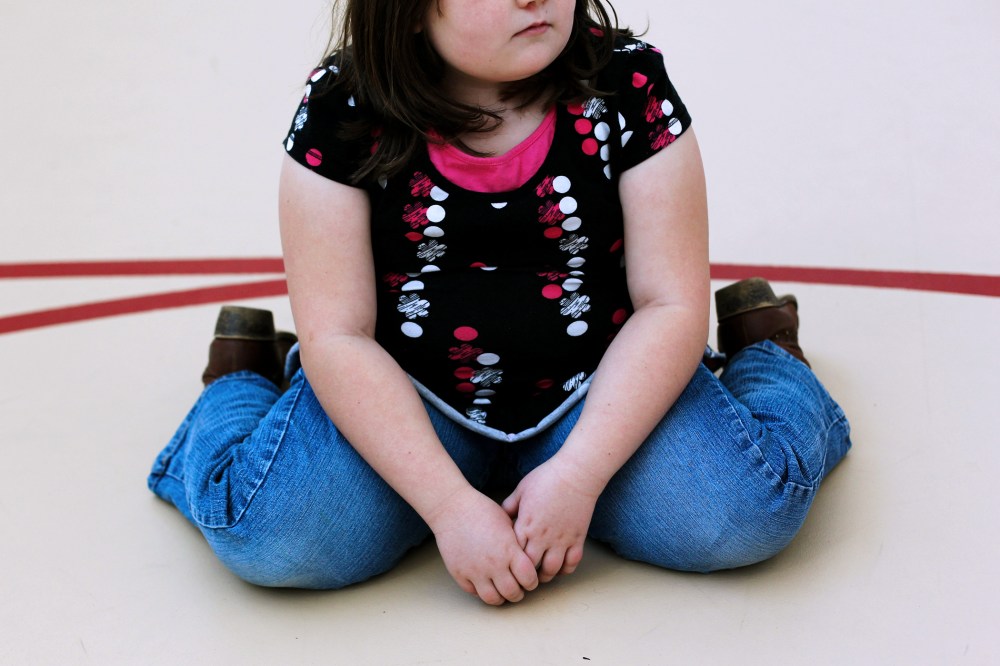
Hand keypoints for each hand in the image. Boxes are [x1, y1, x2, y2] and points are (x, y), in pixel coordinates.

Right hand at [427, 486, 538, 604]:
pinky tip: (486, 583)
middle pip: (513, 593)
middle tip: (518, 588)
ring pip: (493, 599)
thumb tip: (528, 557)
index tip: (530, 579)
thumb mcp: (507, 522)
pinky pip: (474, 593)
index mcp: (509, 550)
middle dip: (518, 593)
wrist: (452, 508)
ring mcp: (475, 571)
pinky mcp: (460, 574)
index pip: (528, 578)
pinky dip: (482, 592)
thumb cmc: (481, 510)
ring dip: (501, 598)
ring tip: (502, 590)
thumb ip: (518, 543)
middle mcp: (494, 564)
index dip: (532, 582)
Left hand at [501, 457, 601, 583]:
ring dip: (545, 576)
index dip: (509, 562)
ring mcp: (561, 540)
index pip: (513, 554)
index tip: (508, 565)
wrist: (575, 475)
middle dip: (525, 575)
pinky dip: (565, 569)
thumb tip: (499, 516)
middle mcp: (542, 537)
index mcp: (525, 525)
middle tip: (522, 575)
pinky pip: (572, 563)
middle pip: (530, 568)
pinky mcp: (577, 539)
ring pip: (552, 570)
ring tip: (540, 574)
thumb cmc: (546, 479)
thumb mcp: (521, 490)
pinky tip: (560, 567)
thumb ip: (509, 506)